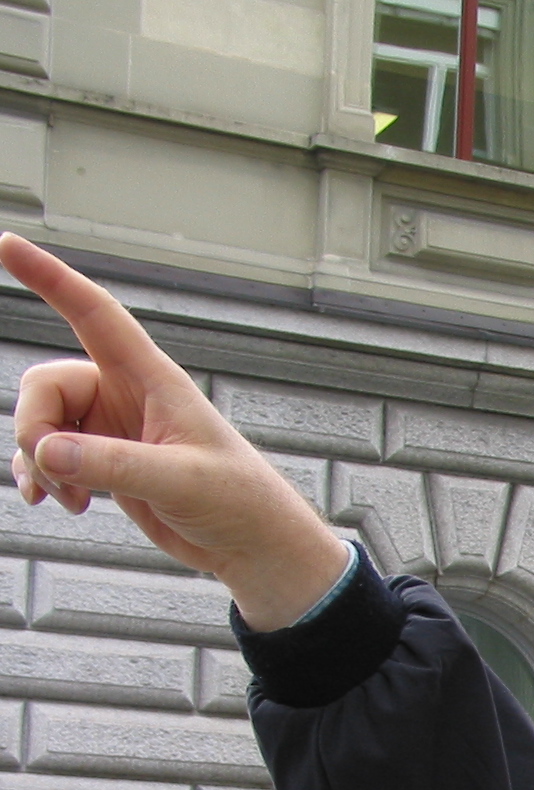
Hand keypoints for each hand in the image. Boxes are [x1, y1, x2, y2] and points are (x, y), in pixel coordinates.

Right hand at [2, 233, 349, 628]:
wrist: (252, 546)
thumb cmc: (237, 502)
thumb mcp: (178, 481)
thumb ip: (112, 465)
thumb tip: (46, 451)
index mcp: (153, 380)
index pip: (94, 314)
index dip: (50, 278)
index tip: (9, 243)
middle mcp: (126, 396)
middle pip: (46, 386)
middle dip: (34, 429)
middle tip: (55, 474)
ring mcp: (112, 429)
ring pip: (41, 424)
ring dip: (38, 462)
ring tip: (67, 500)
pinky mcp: (105, 462)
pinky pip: (47, 455)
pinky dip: (40, 476)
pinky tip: (54, 503)